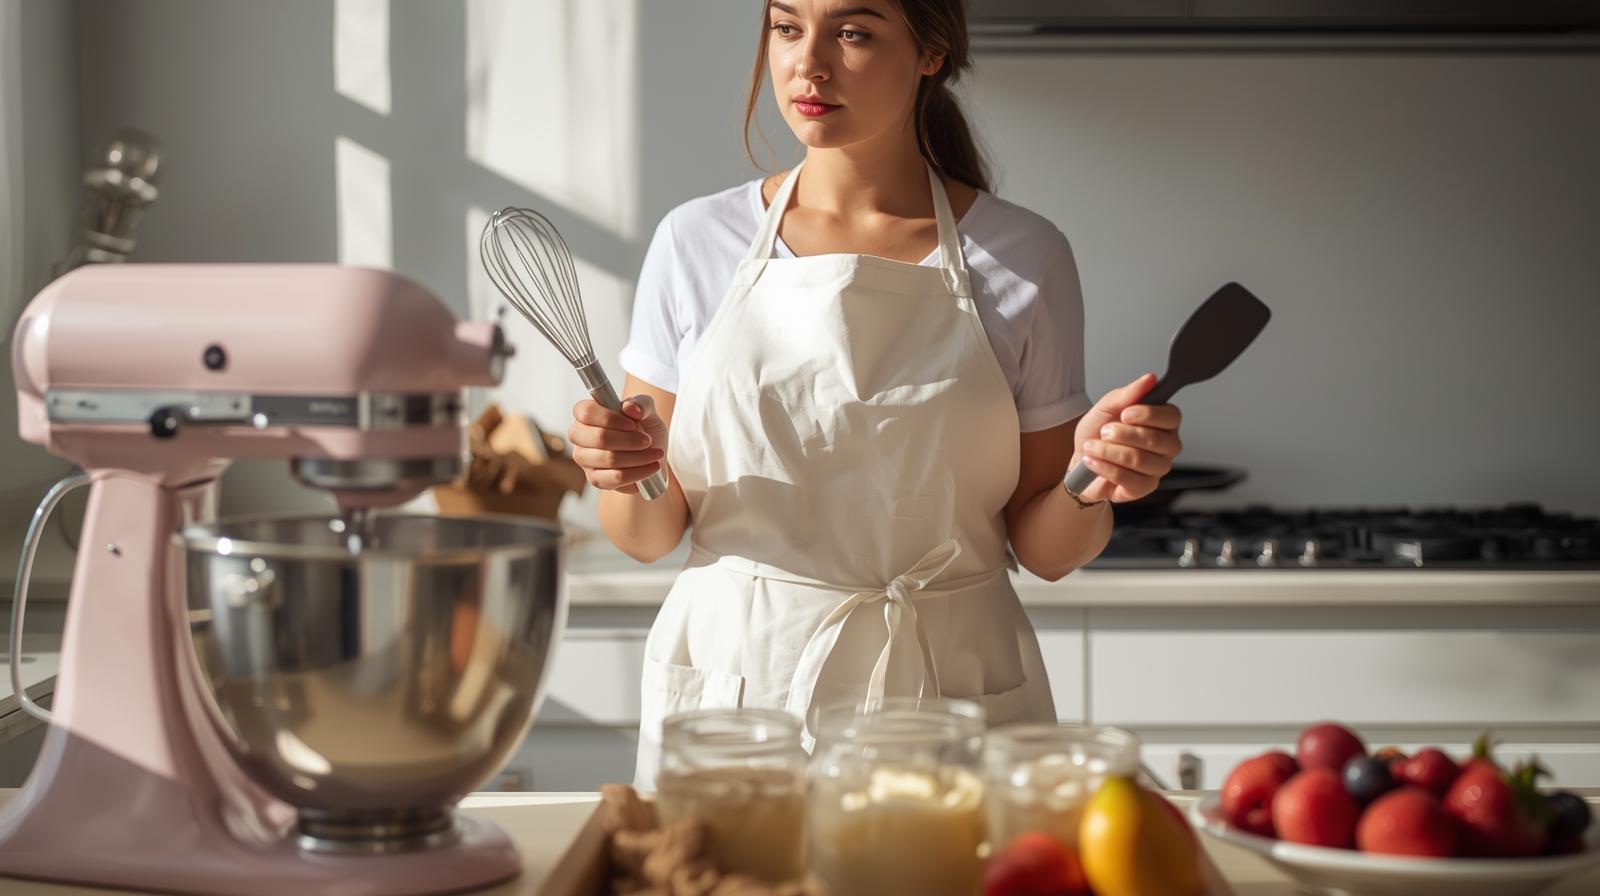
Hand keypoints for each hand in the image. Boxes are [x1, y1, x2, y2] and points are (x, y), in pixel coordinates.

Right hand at [568, 395, 667, 493]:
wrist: (652, 454)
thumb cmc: (645, 428)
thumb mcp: (648, 409)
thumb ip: (641, 404)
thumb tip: (630, 408)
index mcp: (587, 414)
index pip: (586, 412)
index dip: (610, 418)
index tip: (632, 424)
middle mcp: (579, 436)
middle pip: (599, 437)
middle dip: (629, 440)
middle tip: (648, 440)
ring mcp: (584, 459)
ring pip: (609, 459)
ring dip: (638, 457)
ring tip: (655, 454)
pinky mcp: (595, 479)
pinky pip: (615, 478)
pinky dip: (638, 473)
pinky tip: (651, 467)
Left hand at [1070, 373, 1182, 503]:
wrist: (1081, 462)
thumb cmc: (1098, 434)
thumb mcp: (1106, 408)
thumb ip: (1128, 394)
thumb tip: (1150, 379)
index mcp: (1163, 422)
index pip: (1172, 416)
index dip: (1149, 415)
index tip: (1125, 414)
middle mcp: (1167, 445)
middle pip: (1155, 439)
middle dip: (1122, 434)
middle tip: (1104, 431)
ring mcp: (1158, 468)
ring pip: (1139, 459)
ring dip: (1108, 451)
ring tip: (1091, 447)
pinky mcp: (1145, 488)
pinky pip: (1129, 479)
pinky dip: (1105, 468)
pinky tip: (1093, 462)